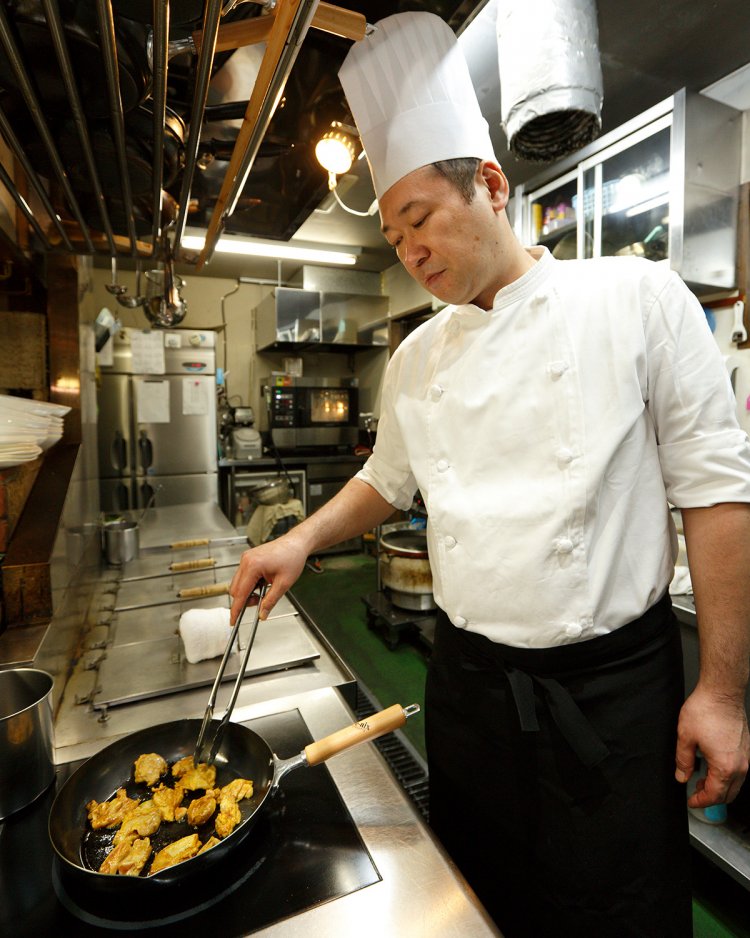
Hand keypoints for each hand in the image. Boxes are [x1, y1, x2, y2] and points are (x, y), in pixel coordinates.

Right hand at [228, 535, 307, 624]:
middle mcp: (246, 560)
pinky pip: (243, 576)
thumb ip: (270, 601)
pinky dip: (250, 584)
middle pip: (235, 589)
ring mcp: (246, 558)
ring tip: (265, 590)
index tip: (234, 620)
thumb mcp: (283, 584)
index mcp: (253, 566)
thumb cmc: (293, 557)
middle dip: (245, 600)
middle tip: (260, 602)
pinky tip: (263, 582)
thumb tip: (262, 614)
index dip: (236, 609)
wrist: (296, 543)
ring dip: (248, 592)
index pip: (240, 593)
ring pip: (238, 583)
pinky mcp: (248, 558)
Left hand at [675, 684, 749, 806]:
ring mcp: (746, 757)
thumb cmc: (706, 710)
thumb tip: (682, 776)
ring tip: (702, 779)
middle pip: (728, 794)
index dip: (701, 801)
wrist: (722, 692)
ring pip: (736, 784)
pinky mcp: (746, 749)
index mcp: (725, 767)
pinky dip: (727, 776)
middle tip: (696, 792)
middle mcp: (740, 765)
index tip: (691, 801)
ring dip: (720, 787)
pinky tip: (712, 766)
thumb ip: (682, 761)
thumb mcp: (685, 737)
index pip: (715, 795)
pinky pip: (739, 771)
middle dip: (711, 797)